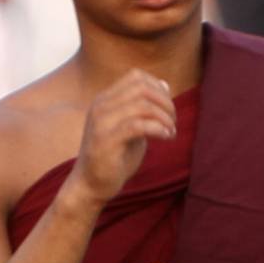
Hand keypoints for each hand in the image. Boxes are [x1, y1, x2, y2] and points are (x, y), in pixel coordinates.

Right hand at [62, 73, 179, 213]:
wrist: (91, 185)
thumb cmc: (114, 158)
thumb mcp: (131, 127)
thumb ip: (144, 108)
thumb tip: (165, 84)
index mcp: (105, 100)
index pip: (136, 76)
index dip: (158, 87)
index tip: (168, 108)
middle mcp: (101, 106)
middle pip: (141, 87)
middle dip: (165, 102)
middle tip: (173, 121)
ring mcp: (101, 122)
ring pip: (141, 105)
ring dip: (164, 117)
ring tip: (170, 131)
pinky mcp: (106, 141)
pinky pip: (137, 125)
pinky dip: (157, 128)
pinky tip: (166, 137)